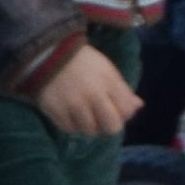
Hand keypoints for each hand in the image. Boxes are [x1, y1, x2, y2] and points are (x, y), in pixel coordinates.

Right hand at [27, 41, 142, 139]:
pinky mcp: (56, 110)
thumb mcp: (106, 69)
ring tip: (82, 115)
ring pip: (90, 131)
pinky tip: (69, 114)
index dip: (122, 114)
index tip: (114, 109)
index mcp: (109, 82)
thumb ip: (122, 89)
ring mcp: (74, 104)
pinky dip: (71, 124)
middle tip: (100, 119)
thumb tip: (138, 106)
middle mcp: (93, 95)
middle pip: (112, 127)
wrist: (46, 53)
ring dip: (88, 125)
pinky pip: (69, 129)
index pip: (127, 111)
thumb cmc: (81, 61)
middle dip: (108, 125)